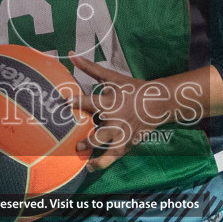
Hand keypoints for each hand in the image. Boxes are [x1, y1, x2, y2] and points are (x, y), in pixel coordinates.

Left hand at [68, 56, 168, 171]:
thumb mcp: (111, 77)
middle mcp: (115, 120)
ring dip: (96, 155)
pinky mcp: (128, 142)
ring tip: (84, 159)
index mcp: (109, 102)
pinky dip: (103, 162)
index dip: (76, 102)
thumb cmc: (131, 88)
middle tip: (75, 142)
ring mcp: (122, 133)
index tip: (64, 102)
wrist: (158, 102)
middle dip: (87, 139)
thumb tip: (71, 54)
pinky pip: (114, 155)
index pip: (89, 102)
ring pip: (108, 149)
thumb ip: (90, 68)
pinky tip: (91, 166)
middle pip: (99, 133)